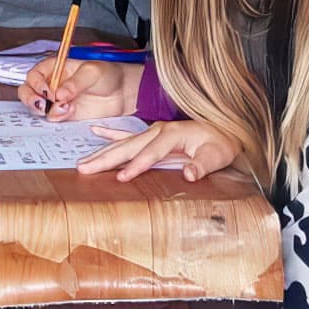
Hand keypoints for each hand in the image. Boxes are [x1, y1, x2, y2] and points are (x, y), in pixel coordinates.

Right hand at [19, 57, 139, 121]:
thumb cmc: (108, 74)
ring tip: (64, 109)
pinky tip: (70, 113)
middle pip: (28, 91)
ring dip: (45, 110)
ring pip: (37, 107)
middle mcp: (52, 83)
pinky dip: (57, 118)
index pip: (34, 74)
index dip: (36, 83)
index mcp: (55, 68)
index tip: (47, 92)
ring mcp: (57, 100)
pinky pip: (52, 118)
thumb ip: (75, 82)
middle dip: (30, 99)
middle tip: (42, 105)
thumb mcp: (92, 71)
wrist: (123, 92)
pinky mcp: (64, 114)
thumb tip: (60, 94)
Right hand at [78, 120, 237, 182]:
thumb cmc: (220, 144)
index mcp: (172, 134)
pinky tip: (95, 131)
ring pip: (122, 142)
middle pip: (127, 146)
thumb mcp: (217, 156)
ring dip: (102, 152)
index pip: (150, 153)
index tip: (120, 177)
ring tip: (83, 161)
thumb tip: (190, 175)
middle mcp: (158, 130)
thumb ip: (203, 165)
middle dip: (105, 158)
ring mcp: (152, 131)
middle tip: (84, 168)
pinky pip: (126, 134)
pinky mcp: (151, 135)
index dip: (135, 166)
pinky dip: (110, 133)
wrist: (225, 130)